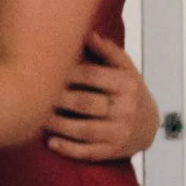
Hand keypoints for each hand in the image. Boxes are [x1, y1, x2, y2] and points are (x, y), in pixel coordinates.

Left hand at [45, 33, 159, 162]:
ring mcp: (119, 133)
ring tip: (38, 117)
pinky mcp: (112, 152)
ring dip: (58, 124)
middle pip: (85, 103)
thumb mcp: (127, 70)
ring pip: (83, 130)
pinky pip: (87, 152)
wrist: (151, 126)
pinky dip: (68, 148)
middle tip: (34, 94)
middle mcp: (125, 109)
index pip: (93, 76)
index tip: (46, 69)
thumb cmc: (131, 93)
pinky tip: (50, 142)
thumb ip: (109, 52)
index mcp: (127, 85)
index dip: (67, 72)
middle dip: (58, 99)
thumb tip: (88, 33)